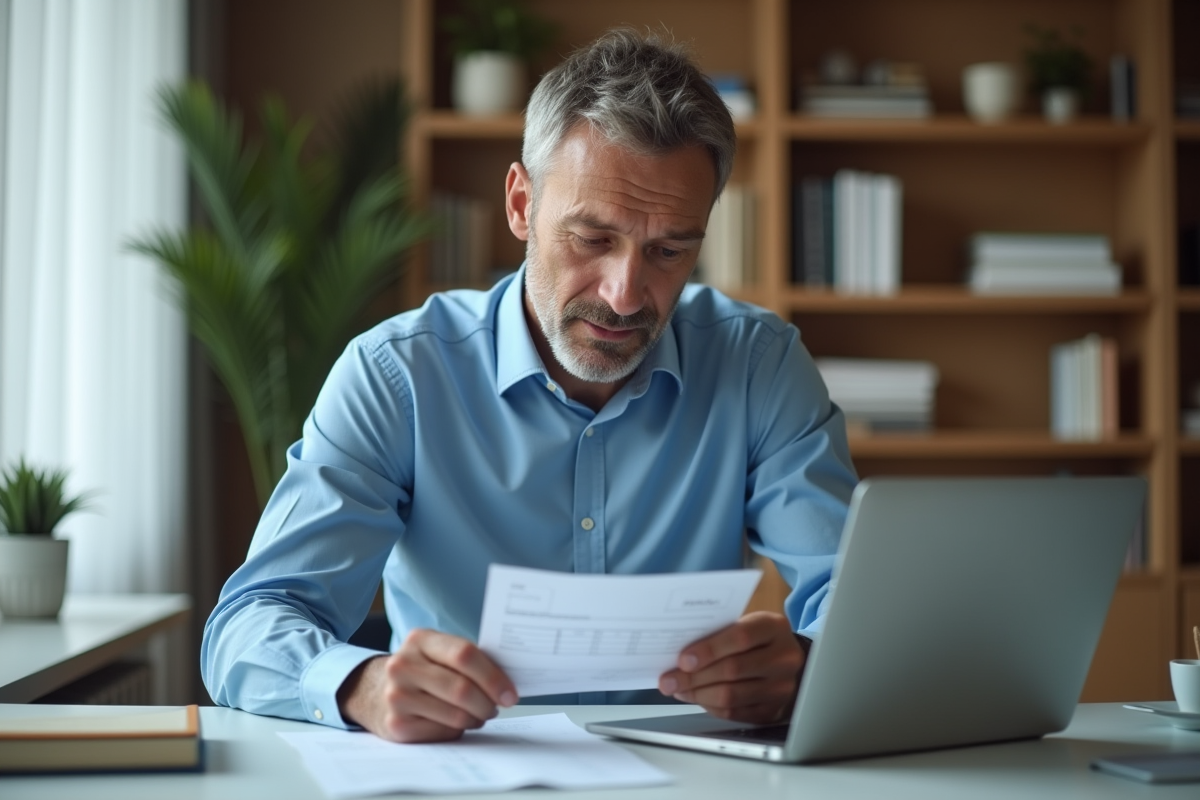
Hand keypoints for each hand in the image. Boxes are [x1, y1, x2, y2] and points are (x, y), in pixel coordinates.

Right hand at [337, 629, 517, 742]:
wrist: (371, 691)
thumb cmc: (420, 670)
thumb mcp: (435, 652)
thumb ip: (466, 659)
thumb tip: (507, 680)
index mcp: (419, 640)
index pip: (465, 655)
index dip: (493, 676)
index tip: (510, 693)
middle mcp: (403, 666)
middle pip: (462, 688)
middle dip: (488, 702)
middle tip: (498, 706)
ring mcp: (396, 696)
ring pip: (456, 715)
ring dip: (476, 718)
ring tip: (479, 714)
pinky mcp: (396, 725)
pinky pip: (443, 732)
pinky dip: (458, 730)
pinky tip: (457, 722)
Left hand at [657, 611, 805, 723]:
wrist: (789, 660)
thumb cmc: (760, 639)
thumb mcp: (747, 623)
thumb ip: (720, 633)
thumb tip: (681, 653)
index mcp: (773, 628)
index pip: (740, 638)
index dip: (708, 649)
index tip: (682, 659)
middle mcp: (783, 658)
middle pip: (733, 670)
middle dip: (694, 677)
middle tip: (670, 679)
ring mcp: (781, 687)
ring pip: (732, 696)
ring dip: (698, 694)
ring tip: (679, 689)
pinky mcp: (773, 710)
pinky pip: (735, 712)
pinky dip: (710, 706)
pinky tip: (697, 698)